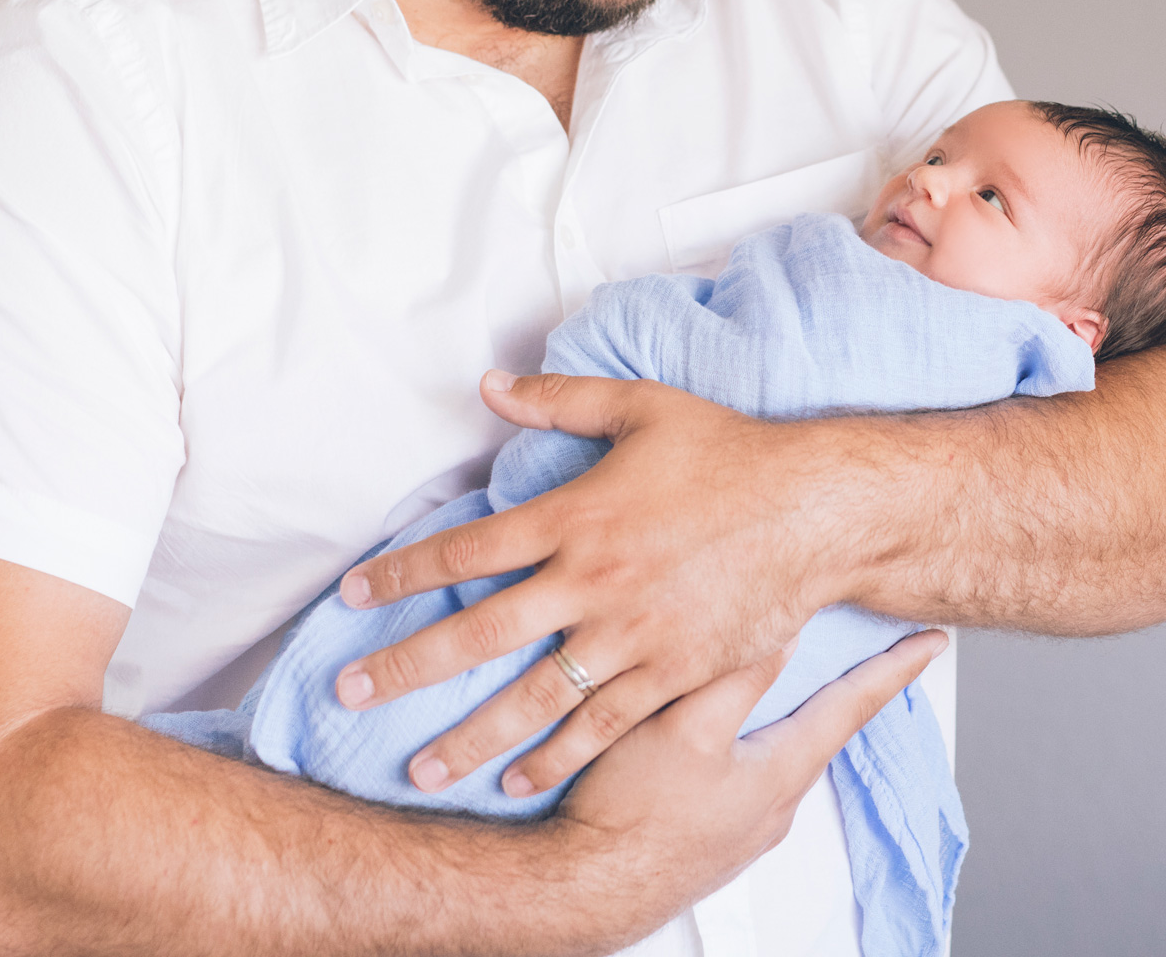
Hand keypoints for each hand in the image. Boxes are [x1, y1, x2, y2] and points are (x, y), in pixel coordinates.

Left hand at [334, 373, 858, 798]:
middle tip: (349, 693)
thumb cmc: (731, 453)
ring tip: (418, 770)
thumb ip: (561, 401)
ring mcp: (630, 637)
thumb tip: (490, 385)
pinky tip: (516, 780)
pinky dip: (555, 757)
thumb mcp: (643, 407)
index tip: (352, 596)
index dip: (401, 574)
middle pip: (478, 634)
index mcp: (576, 516)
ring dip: (468, 737)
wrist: (815, 511)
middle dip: (405, 668)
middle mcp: (590, 583)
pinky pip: (600, 726)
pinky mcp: (671, 674)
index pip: (465, 551)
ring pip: (531, 699)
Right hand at [553, 630, 949, 936]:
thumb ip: (740, 676)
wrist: (584, 888)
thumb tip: (786, 628)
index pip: (855, 706)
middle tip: (872, 651)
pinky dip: (754, 743)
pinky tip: (727, 734)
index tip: (932, 644)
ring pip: (782, 752)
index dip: (895, 669)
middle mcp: (774, 804)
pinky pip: (748, 776)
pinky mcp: (711, 835)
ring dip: (795, 715)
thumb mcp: (688, 726)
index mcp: (781, 771)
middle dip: (849, 689)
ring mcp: (744, 825)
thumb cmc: (633, 811)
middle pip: (824, 730)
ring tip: (797, 681)